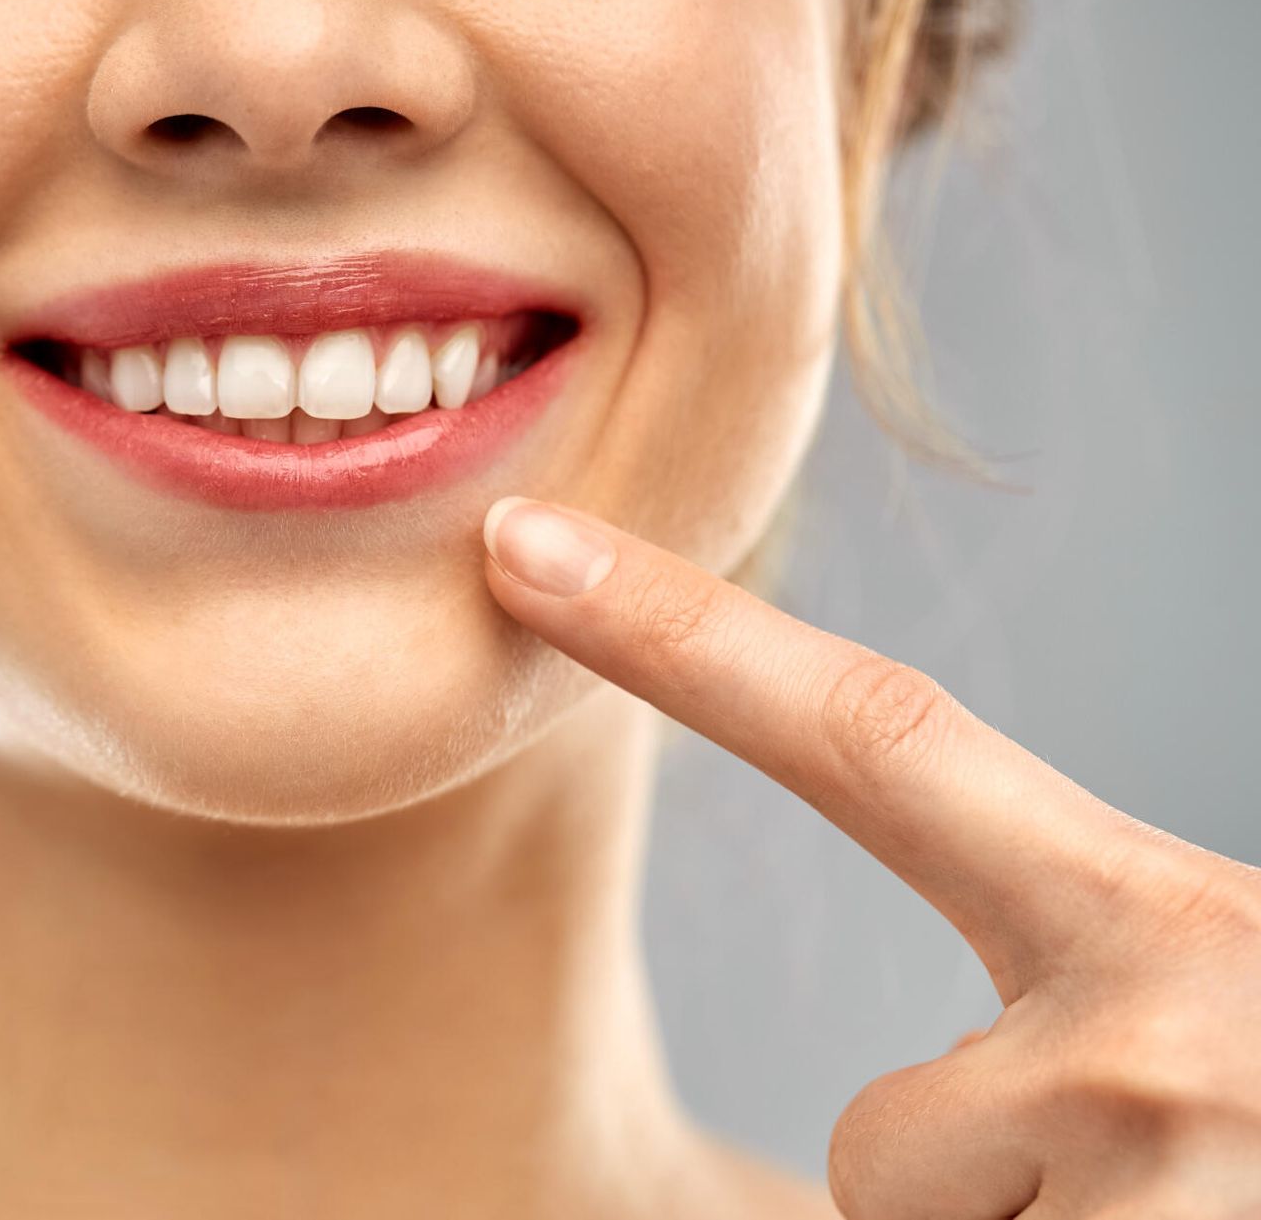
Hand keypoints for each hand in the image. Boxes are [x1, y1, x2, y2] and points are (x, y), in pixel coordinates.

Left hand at [480, 496, 1260, 1218]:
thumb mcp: (1240, 1007)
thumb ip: (1098, 995)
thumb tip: (940, 1110)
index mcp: (1171, 932)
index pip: (867, 737)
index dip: (678, 638)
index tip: (517, 552)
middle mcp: (1147, 1049)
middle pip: (891, 1147)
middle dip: (980, 1189)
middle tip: (1172, 1172)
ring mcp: (1144, 1204)